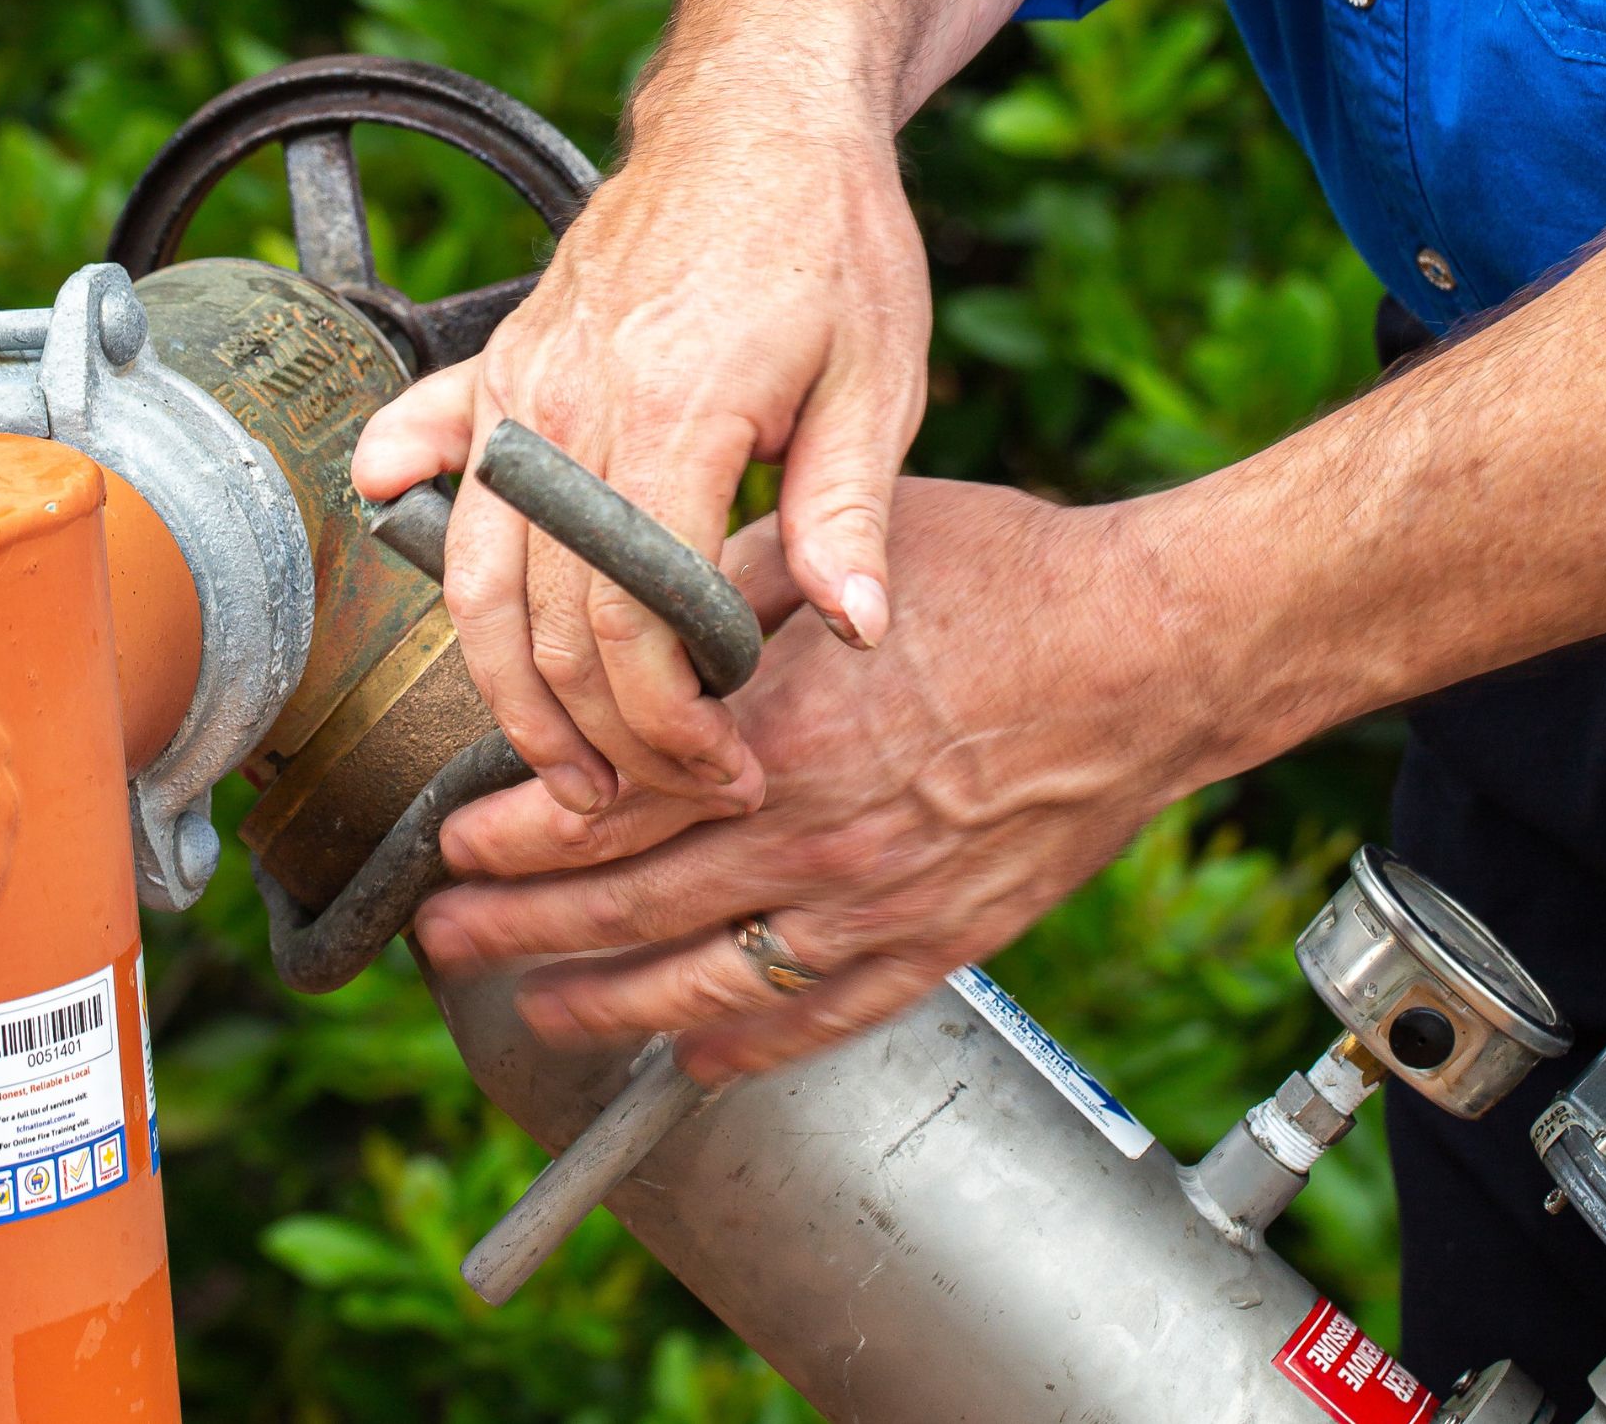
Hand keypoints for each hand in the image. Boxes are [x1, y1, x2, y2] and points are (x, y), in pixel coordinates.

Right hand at [350, 112, 929, 814]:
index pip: (639, 624)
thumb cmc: (830, 235)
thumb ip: (851, 513)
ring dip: (505, 684)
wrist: (760, 110)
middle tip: (651, 796)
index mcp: (674, 418)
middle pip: (548, 624)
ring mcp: (524, 384)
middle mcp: (571, 408)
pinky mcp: (505, 363)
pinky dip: (408, 500)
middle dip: (599, 735)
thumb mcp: (877, 377)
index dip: (673, 726)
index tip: (724, 770)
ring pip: (474, 573)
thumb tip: (856, 631)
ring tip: (551, 763)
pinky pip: (437, 449)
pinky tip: (386, 519)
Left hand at [408, 479, 1243, 1079]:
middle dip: (517, 927)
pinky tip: (687, 1055)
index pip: (606, 807)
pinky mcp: (940, 944)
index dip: (514, 836)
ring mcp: (879, 903)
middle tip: (444, 937)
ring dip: (603, 1004)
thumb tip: (647, 606)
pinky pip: (820, 1019)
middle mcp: (817, 832)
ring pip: (706, 982)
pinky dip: (743, 1047)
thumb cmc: (1020, 581)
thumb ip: (739, 588)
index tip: (454, 843)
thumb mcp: (854, 550)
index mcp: (782, 730)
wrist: (1161, 654)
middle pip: (627, 906)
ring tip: (535, 1008)